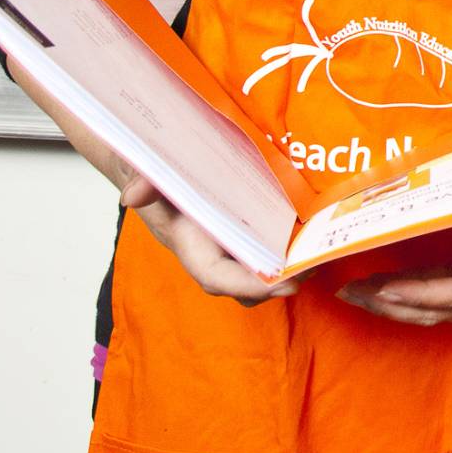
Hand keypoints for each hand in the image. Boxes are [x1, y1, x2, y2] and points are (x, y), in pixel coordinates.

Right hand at [120, 175, 298, 306]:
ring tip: (319, 259)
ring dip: (284, 272)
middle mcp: (210, 250)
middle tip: (314, 271)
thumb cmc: (153, 174)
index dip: (247, 285)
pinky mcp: (241, 230)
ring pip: (255, 271)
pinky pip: (263, 250)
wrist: (154, 167)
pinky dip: (286, 251)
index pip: (215, 275)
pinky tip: (313, 238)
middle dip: (275, 285)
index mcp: (189, 242)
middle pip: (242, 283)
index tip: (283, 285)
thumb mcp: (145, 172)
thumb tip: (132, 195)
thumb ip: (143, 182)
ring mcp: (226, 243)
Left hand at [336, 187, 451, 326]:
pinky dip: (412, 293)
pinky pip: (443, 291)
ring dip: (396, 303)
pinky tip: (388, 286)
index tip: (383, 288)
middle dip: (393, 305)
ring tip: (356, 292)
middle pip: (437, 306)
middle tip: (349, 292)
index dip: (419, 294)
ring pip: (436, 305)